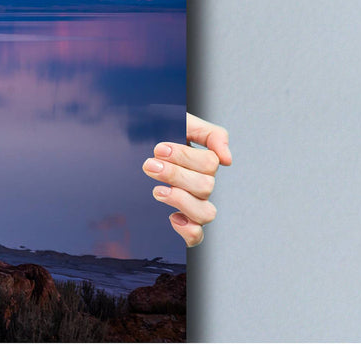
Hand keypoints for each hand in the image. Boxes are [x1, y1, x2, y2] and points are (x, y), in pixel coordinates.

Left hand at [144, 113, 230, 247]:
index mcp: (204, 163)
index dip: (184, 157)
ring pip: (206, 213)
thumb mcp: (184, 122)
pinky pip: (196, 236)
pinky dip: (189, 231)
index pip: (209, 164)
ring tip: (157, 190)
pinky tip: (172, 217)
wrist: (132, 144)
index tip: (158, 149)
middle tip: (150, 165)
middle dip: (175, 174)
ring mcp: (193, 204)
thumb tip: (227, 160)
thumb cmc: (160, 133)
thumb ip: (211, 134)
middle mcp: (202, 185)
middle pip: (206, 187)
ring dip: (181, 200)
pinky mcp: (182, 221)